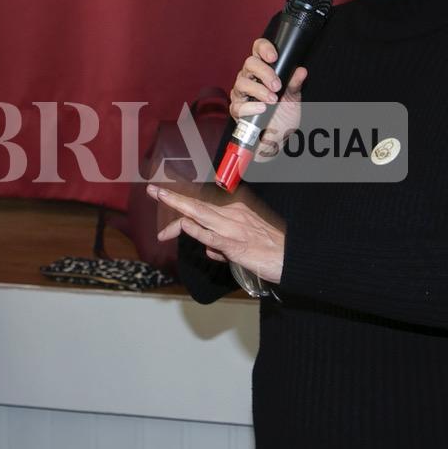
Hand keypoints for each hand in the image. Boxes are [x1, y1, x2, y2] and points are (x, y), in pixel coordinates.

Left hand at [149, 183, 284, 282]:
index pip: (202, 206)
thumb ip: (222, 245)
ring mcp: (234, 229)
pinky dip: (198, 231)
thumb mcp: (243, 243)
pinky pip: (213, 237)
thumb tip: (207, 248)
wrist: (294, 259)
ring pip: (200, 214)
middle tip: (153, 190)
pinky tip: (185, 225)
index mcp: (235, 212)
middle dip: (173, 197)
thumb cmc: (271, 251)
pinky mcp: (237, 245)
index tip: (166, 196)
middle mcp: (233, 216)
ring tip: (160, 196)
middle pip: (197, 205)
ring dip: (178, 205)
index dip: (182, 204)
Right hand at [230, 38, 306, 158]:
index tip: (274, 56)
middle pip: (249, 63)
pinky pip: (238, 105)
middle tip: (277, 85)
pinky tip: (262, 109)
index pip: (258, 50)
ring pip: (242, 83)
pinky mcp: (237, 110)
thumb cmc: (283, 116)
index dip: (264, 48)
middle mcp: (249, 78)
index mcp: (262, 71)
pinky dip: (251, 107)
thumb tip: (301, 70)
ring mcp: (241, 94)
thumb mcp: (293, 98)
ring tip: (272, 100)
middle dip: (264, 73)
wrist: (276, 139)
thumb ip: (295, 84)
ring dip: (259, 90)